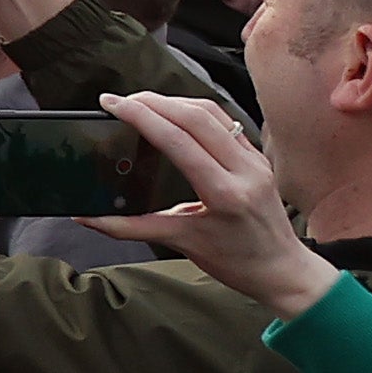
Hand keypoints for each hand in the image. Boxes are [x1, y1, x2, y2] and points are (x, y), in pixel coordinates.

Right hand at [97, 85, 326, 315]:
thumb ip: (130, 227)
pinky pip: (225, 123)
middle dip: (153, 101)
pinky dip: (195, 112)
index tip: (111, 104)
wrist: (284, 271)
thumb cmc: (238, 263)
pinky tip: (174, 114)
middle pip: (195, 117)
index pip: (178, 140)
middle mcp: (245, 170)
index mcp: (225, 193)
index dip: (141, 116)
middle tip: (120, 100)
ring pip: (213, 113)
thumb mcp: (182, 243)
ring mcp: (255, 161)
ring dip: (174, 101)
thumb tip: (87, 218)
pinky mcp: (258, 157)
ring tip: (143, 103)